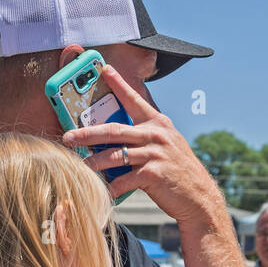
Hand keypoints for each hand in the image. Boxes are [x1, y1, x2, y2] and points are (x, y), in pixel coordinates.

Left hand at [61, 64, 224, 227]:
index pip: (134, 99)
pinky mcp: (153, 175)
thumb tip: (115, 141)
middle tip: (68, 137)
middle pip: (114, 130)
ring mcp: (155, 154)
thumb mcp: (165, 147)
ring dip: (93, 162)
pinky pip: (124, 180)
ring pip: (115, 155)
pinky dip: (110, 187)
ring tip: (78, 167)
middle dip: (87, 133)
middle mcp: (156, 135)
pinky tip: (101, 192)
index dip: (118, 84)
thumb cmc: (177, 173)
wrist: (199, 197)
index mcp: (158, 123)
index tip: (104, 69)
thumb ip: (144, 139)